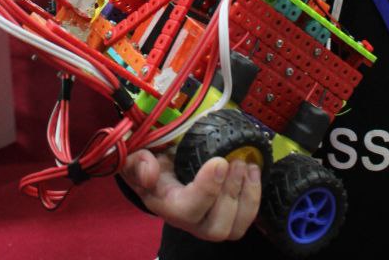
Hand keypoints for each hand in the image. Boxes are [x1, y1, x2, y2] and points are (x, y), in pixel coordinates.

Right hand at [121, 149, 261, 242]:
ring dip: (246, 197)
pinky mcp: (225, 216)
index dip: (207, 190)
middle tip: (236, 162)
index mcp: (166, 204)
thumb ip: (137, 163)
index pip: (188, 209)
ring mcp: (208, 222)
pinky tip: (253, 171)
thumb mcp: (135, 157)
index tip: (219, 161)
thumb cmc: (148, 162)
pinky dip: (253, 197)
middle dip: (230, 196)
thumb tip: (150, 174)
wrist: (156, 172)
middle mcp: (189, 221)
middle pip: (215, 228)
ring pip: (233, 229)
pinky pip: (244, 220)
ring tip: (246, 165)